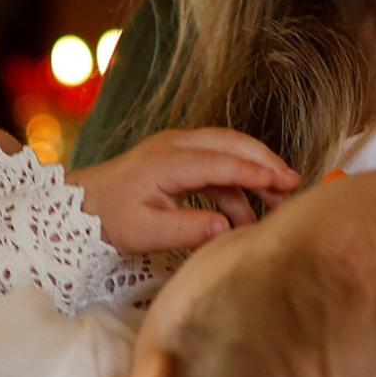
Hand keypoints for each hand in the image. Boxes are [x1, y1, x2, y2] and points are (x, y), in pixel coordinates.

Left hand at [71, 128, 294, 256]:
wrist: (80, 205)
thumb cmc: (109, 219)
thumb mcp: (144, 232)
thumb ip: (185, 230)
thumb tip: (224, 229)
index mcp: (166, 161)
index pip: (219, 162)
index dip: (253, 172)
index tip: (283, 183)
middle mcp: (175, 144)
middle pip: (232, 144)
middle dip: (266, 163)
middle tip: (294, 185)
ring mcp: (178, 147)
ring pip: (229, 149)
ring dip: (255, 172)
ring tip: (280, 201)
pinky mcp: (180, 157)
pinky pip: (217, 162)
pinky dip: (237, 183)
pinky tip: (246, 214)